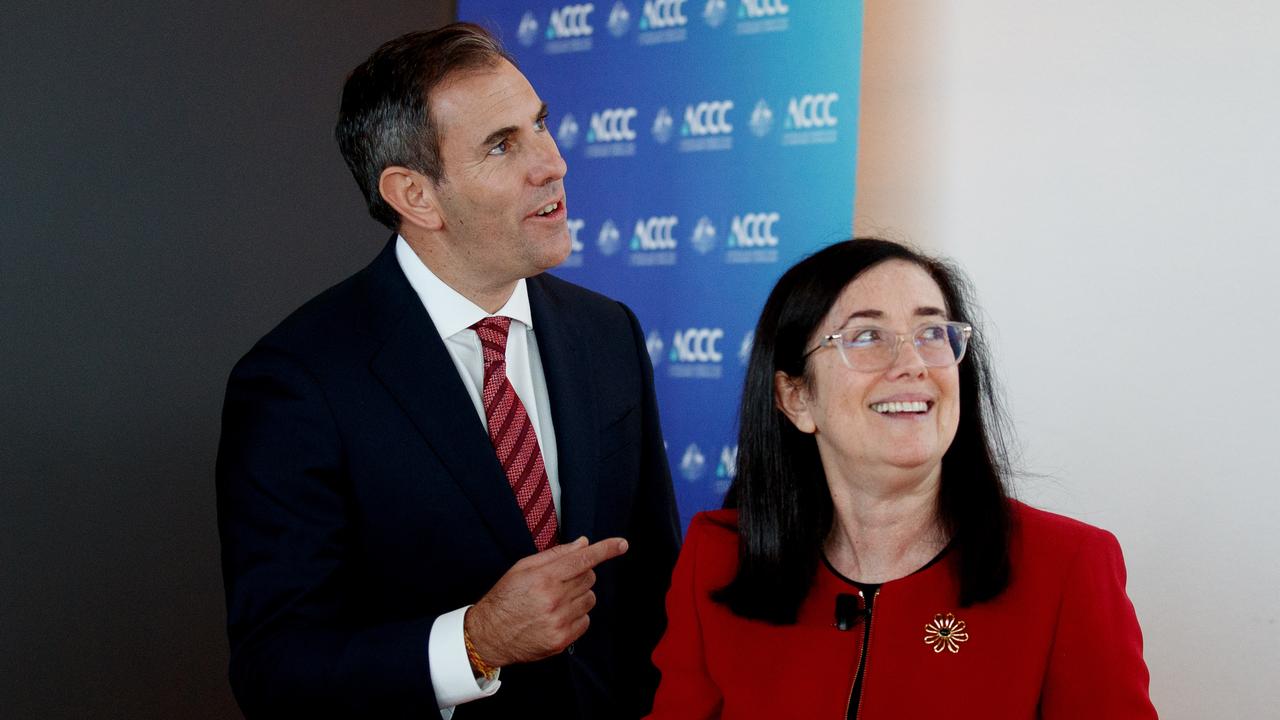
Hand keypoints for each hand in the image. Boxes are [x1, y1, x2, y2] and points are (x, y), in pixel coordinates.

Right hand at [464, 536, 628, 667]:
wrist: (489, 635)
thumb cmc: (506, 598)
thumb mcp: (523, 568)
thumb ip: (555, 555)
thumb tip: (583, 544)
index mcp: (544, 578)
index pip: (583, 559)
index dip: (605, 549)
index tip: (622, 544)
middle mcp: (554, 599)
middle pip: (589, 578)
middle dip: (580, 575)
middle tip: (560, 581)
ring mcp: (559, 621)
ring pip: (590, 599)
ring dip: (578, 596)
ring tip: (555, 601)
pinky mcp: (562, 640)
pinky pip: (586, 621)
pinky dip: (577, 616)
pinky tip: (557, 616)